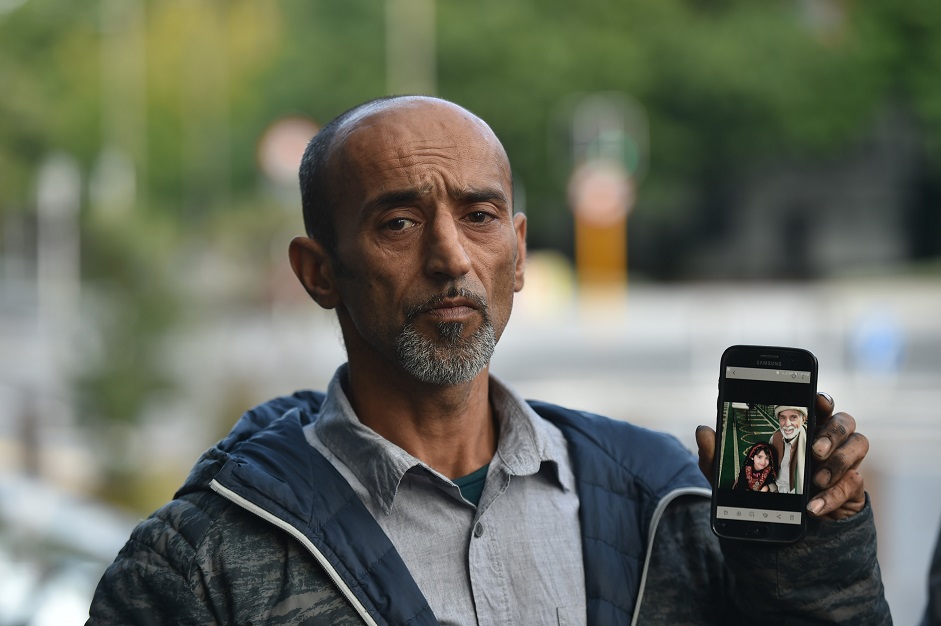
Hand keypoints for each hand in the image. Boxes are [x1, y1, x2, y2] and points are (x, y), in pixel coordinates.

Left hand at [695, 392, 868, 520]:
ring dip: (840, 460)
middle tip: (814, 448)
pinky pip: (854, 484)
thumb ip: (717, 453)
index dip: (821, 398)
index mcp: (800, 427)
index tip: (817, 399)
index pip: (818, 403)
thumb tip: (703, 431)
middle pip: (844, 419)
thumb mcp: (731, 474)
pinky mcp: (851, 487)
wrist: (782, 524)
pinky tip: (814, 507)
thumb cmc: (759, 488)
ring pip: (859, 444)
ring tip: (816, 479)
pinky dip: (834, 496)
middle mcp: (827, 439)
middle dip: (832, 431)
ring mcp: (843, 462)